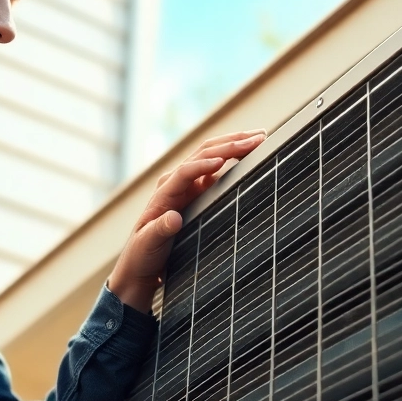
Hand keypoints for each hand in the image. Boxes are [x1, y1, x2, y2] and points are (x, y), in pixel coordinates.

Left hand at [107, 130, 265, 312]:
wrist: (142, 262)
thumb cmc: (143, 253)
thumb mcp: (148, 245)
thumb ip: (159, 231)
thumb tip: (173, 219)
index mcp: (164, 192)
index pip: (185, 171)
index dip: (203, 165)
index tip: (222, 161)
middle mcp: (176, 182)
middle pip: (203, 154)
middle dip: (229, 144)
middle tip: (256, 139)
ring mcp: (188, 185)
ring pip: (213, 156)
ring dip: (234, 145)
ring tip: (259, 138)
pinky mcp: (198, 192)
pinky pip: (218, 170)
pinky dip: (234, 159)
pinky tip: (250, 154)